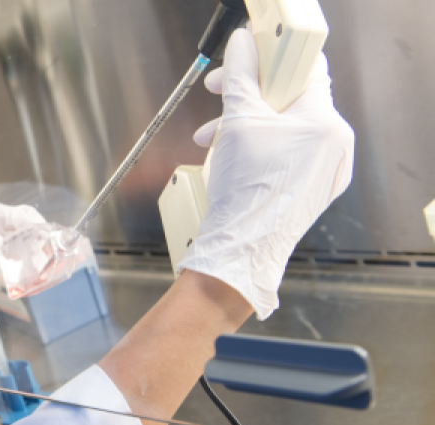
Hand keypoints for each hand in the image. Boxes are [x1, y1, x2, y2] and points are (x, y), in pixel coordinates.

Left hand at [0, 202, 44, 306]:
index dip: (18, 217)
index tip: (34, 223)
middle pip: (13, 224)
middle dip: (31, 231)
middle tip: (46, 241)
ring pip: (15, 242)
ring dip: (30, 248)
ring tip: (43, 257)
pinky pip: (9, 260)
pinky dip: (21, 263)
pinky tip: (32, 267)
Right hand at [180, 28, 354, 319]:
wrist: (242, 248)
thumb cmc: (246, 194)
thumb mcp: (236, 123)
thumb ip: (240, 77)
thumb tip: (241, 49)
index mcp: (326, 124)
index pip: (304, 70)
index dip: (267, 60)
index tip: (243, 62)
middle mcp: (335, 145)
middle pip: (290, 99)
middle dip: (247, 97)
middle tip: (220, 93)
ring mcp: (327, 169)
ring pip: (284, 128)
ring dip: (246, 125)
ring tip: (215, 137)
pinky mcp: (313, 187)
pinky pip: (287, 153)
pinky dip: (258, 148)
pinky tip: (232, 156)